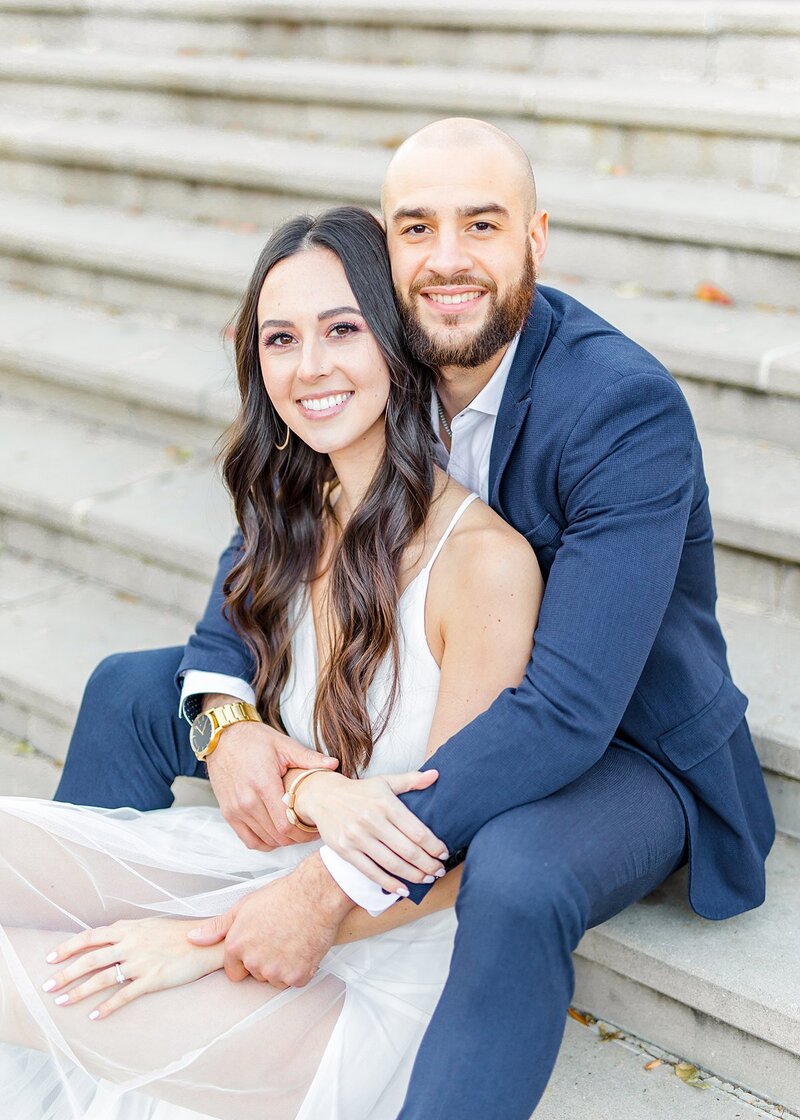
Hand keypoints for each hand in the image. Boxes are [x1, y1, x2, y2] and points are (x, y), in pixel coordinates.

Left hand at [41, 917, 223, 1019]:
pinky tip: (94, 1016)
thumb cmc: (178, 933)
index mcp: (129, 928)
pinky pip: (124, 996)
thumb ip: (126, 929)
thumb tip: (104, 935)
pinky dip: (107, 1007)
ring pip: (102, 978)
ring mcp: (141, 962)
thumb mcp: (149, 924)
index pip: (90, 937)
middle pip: (90, 959)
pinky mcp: (153, 980)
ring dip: (78, 992)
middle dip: (65, 973)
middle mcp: (131, 944)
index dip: (68, 947)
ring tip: (61, 1002)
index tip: (50, 958)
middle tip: (46, 985)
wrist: (207, 942)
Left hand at [187, 854, 353, 986]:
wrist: (316, 895)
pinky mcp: (297, 976)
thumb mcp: (244, 906)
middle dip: (265, 962)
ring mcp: (276, 971)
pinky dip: (300, 969)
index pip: (234, 971)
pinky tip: (303, 947)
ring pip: (275, 980)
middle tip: (279, 938)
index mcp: (237, 946)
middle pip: (256, 975)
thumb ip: (218, 927)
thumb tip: (193, 938)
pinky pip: (295, 981)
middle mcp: (253, 962)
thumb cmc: (282, 896)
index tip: (260, 945)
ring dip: (283, 968)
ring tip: (292, 941)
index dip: (246, 959)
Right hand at [206, 718, 337, 851]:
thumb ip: (308, 758)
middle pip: (278, 836)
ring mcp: (235, 809)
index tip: (316, 826)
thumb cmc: (254, 739)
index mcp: (263, 784)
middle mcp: (247, 801)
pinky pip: (249, 840)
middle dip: (298, 837)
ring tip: (296, 830)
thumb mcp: (283, 745)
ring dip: (283, 840)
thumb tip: (333, 764)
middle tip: (310, 829)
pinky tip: (276, 834)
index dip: (305, 831)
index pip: (287, 824)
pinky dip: (265, 842)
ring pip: (266, 840)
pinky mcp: (228, 813)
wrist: (223, 738)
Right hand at [296, 768, 448, 892]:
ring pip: (392, 863)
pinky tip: (404, 890)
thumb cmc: (360, 791)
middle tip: (440, 871)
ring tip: (427, 879)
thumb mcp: (385, 781)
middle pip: (407, 850)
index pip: (417, 831)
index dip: (434, 846)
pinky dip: (389, 884)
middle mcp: (372, 821)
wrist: (323, 797)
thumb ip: (412, 780)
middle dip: (428, 864)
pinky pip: (371, 872)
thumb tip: (436, 774)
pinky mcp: (346, 851)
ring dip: (414, 875)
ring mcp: (358, 838)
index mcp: (386, 803)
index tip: (444, 853)